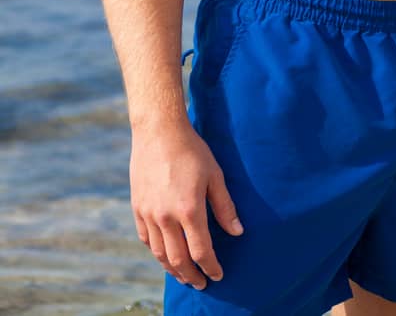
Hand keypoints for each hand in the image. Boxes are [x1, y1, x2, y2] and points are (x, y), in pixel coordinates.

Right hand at [130, 119, 242, 288]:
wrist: (158, 133)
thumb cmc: (193, 151)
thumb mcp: (216, 176)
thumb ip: (225, 207)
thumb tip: (238, 232)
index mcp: (189, 210)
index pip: (201, 250)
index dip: (210, 266)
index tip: (218, 275)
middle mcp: (165, 217)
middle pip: (178, 258)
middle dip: (191, 275)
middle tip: (201, 284)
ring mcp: (148, 214)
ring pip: (159, 253)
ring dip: (172, 268)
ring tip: (184, 276)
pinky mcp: (137, 208)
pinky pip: (145, 239)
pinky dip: (156, 252)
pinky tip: (165, 256)